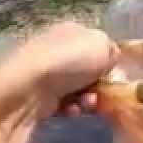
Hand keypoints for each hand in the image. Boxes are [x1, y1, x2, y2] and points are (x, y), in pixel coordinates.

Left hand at [0, 21, 117, 118]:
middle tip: (104, 94)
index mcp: (70, 30)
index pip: (98, 44)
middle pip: (88, 69)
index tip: (118, 77)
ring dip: (87, 100)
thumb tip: (111, 62)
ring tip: (86, 105)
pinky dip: (70, 109)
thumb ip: (113, 51)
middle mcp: (55, 48)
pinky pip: (62, 104)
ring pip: (77, 89)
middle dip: (100, 84)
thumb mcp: (102, 46)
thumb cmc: (67, 63)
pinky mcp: (36, 97)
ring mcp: (44, 73)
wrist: (24, 92)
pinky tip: (71, 112)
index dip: (110, 61)